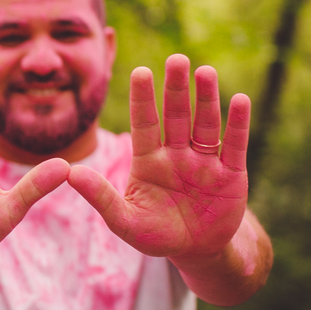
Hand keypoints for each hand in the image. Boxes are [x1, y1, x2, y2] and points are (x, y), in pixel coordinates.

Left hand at [68, 54, 248, 260]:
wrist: (195, 250)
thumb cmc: (155, 234)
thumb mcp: (124, 220)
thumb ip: (100, 197)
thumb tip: (70, 173)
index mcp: (148, 161)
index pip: (144, 124)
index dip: (142, 99)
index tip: (140, 71)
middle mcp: (177, 154)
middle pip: (177, 116)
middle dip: (176, 88)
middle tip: (176, 59)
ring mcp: (204, 162)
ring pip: (205, 124)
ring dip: (207, 98)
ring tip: (205, 71)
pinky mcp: (232, 175)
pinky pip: (234, 145)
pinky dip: (238, 124)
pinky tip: (240, 101)